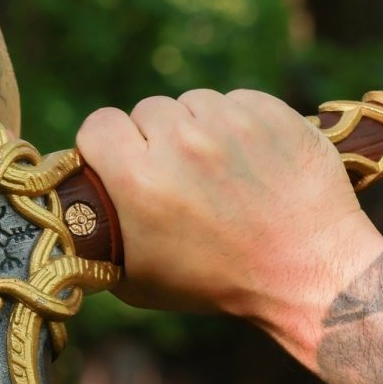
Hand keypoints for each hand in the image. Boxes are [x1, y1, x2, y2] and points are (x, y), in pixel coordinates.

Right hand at [76, 89, 382, 331]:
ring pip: (192, 102)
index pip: (98, 125)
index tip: (123, 162)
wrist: (309, 271)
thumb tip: (73, 213)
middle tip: (181, 178)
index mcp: (139, 180)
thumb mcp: (136, 278)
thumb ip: (99, 236)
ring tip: (220, 173)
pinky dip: (238, 125)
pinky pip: (234, 101)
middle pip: (146, 111)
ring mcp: (228, 122)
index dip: (107, 145)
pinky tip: (250, 162)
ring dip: (198, 129)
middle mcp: (180, 142)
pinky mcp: (269, 111)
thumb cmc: (219, 282)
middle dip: (157, 140)